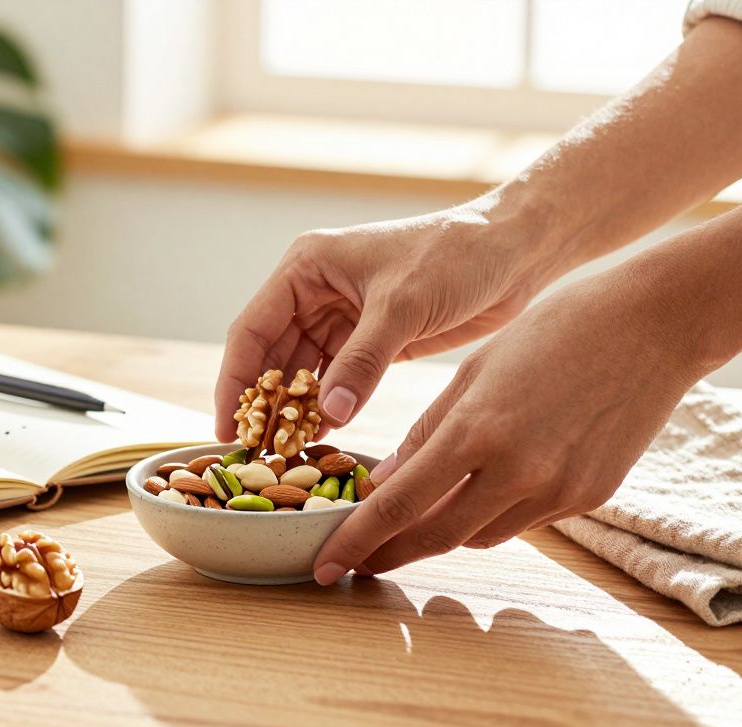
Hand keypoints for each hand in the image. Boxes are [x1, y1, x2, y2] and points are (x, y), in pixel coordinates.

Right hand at [213, 199, 559, 440]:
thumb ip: (363, 361)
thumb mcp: (402, 306)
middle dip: (264, 405)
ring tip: (284, 458)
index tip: (227, 428)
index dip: (235, 381)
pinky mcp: (371, 342)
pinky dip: (328, 411)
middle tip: (255, 455)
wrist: (514, 252)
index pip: (252, 329)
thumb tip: (328, 416)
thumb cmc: (455, 256)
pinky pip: (336, 383)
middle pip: (272, 357)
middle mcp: (314, 292)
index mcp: (306, 267)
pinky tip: (322, 442)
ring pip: (302, 375)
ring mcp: (342, 319)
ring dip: (294, 413)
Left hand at [311, 272, 710, 583]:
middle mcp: (518, 470)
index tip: (326, 563)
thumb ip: (428, 433)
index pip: (400, 504)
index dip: (357, 540)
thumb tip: (385, 483)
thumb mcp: (474, 371)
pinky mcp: (589, 497)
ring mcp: (559, 490)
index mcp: (478, 429)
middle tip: (355, 563)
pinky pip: (523, 522)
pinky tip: (476, 497)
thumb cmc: (553, 331)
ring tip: (408, 526)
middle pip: (437, 536)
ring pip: (480, 535)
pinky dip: (490, 515)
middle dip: (390, 554)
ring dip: (440, 532)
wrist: (653, 326)